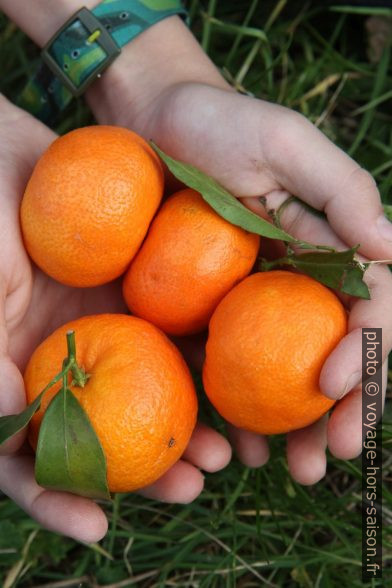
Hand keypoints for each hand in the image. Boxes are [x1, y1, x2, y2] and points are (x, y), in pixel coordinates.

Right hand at [0, 95, 230, 541]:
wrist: (9, 158)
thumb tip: (8, 431)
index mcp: (23, 372)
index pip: (31, 454)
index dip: (56, 495)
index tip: (94, 528)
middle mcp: (70, 360)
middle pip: (110, 434)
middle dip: (150, 471)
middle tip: (195, 485)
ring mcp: (110, 328)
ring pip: (155, 390)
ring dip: (191, 425)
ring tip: (229, 451)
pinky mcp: (142, 294)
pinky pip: (178, 332)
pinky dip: (203, 359)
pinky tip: (232, 376)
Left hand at [121, 81, 390, 483]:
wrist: (150, 126)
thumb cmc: (217, 124)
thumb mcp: (284, 142)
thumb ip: (341, 190)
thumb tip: (391, 251)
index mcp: (329, 247)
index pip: (369, 309)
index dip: (365, 353)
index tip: (329, 387)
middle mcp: (301, 282)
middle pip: (338, 354)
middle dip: (343, 413)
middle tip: (328, 461)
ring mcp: (255, 302)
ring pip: (289, 374)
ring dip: (298, 428)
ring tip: (293, 470)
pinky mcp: (210, 312)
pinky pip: (230, 366)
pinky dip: (238, 408)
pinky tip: (235, 442)